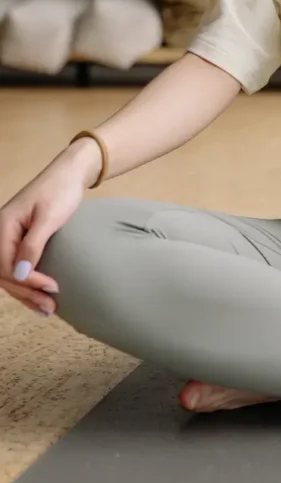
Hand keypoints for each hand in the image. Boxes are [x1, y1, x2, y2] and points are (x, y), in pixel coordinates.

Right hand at [0, 147, 97, 315]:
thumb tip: (19, 275)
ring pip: (10, 274)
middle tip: (50, 307)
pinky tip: (39, 296)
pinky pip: (18, 266)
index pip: (5, 264)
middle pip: (5, 273)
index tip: (51, 287)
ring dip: (27, 293)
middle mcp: (1, 233)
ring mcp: (10, 237)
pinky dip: (28, 283)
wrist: (70, 173)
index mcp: (3, 225)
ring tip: (47, 309)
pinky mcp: (21, 240)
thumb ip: (33, 245)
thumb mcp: (49, 217)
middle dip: (27, 292)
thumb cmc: (60, 190)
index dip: (26, 280)